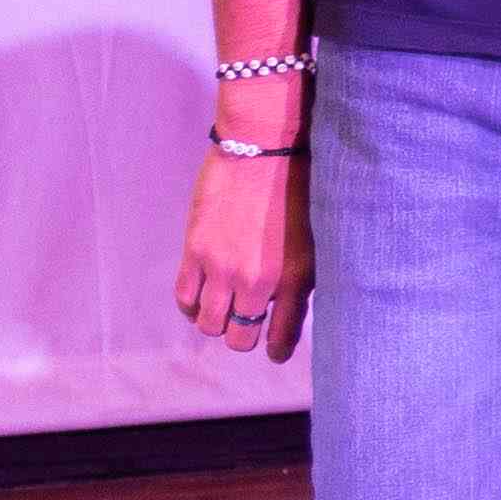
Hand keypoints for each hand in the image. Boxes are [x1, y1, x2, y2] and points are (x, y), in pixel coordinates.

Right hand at [175, 144, 315, 367]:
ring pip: (208, 324)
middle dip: (242, 336)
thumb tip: (289, 307)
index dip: (276, 349)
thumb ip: (302, 277)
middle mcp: (259, 281)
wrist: (266, 149)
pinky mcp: (195, 251)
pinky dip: (191, 304)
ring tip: (222, 307)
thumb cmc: (301, 188)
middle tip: (244, 323)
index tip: (274, 351)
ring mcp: (223, 268)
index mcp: (297, 278)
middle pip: (239, 338)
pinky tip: (201, 295)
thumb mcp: (316, 239)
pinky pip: (184, 297)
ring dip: (214, 321)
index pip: (282, 336)